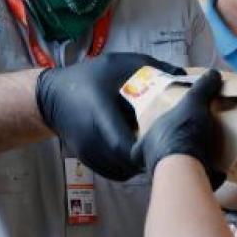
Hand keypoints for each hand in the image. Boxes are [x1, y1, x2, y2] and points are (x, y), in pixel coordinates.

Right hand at [36, 53, 183, 180]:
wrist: (53, 97)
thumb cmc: (89, 77)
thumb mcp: (119, 64)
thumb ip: (151, 68)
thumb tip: (183, 74)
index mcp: (100, 115)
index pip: (124, 144)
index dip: (145, 149)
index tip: (164, 142)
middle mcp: (92, 139)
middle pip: (126, 162)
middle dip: (147, 158)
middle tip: (166, 148)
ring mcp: (88, 153)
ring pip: (121, 171)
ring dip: (138, 165)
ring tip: (154, 152)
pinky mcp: (88, 160)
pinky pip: (112, 172)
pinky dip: (127, 167)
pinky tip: (137, 155)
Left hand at [131, 69, 224, 187]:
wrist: (188, 166)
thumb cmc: (182, 132)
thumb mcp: (193, 103)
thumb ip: (202, 88)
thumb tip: (213, 73)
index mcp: (147, 142)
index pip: (139, 145)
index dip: (147, 142)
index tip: (158, 139)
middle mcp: (152, 163)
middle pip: (159, 158)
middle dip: (172, 152)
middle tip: (189, 143)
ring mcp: (167, 179)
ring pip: (176, 172)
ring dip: (190, 165)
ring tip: (206, 156)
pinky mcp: (186, 189)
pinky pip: (195, 182)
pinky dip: (207, 177)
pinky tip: (220, 170)